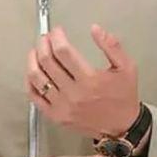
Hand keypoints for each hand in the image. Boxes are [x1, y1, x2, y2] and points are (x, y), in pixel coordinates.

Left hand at [25, 23, 139, 138]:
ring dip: (32, 60)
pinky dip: (30, 81)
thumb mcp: (126, 67)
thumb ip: (112, 46)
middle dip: (43, 44)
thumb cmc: (123, 97)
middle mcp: (73, 94)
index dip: (57, 37)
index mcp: (90, 80)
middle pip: (47, 62)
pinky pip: (35, 96)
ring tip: (36, 51)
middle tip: (45, 38)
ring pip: (36, 78)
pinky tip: (33, 72)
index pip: (63, 52)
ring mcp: (62, 106)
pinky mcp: (55, 116)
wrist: (121, 127)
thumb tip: (95, 29)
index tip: (57, 32)